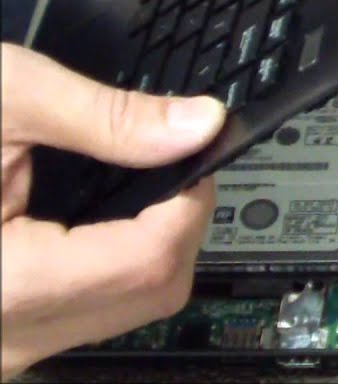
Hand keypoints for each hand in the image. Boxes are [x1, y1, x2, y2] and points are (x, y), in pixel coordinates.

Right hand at [0, 44, 223, 379]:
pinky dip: (104, 265)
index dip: (191, 203)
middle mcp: (0, 339)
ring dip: (146, 248)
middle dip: (177, 225)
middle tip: (169, 162)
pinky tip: (87, 219)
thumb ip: (105, 119)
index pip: (148, 263)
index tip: (196, 156)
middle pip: (149, 295)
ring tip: (128, 184)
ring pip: (123, 312)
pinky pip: (80, 314)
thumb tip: (197, 125)